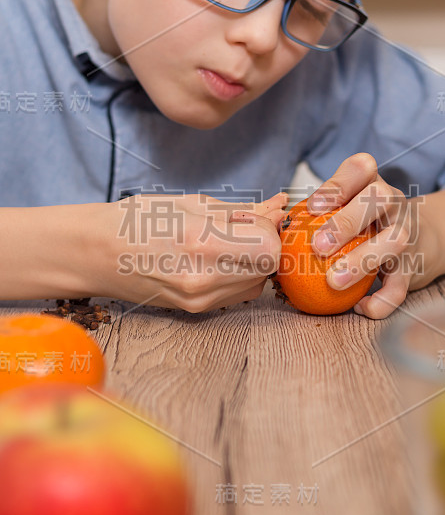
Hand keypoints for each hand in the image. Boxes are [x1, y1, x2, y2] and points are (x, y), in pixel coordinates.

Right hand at [98, 191, 289, 312]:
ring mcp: (201, 300)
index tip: (251, 217)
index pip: (270, 246)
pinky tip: (214, 259)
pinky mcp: (197, 310)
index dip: (268, 228)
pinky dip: (238, 275)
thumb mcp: (191, 203)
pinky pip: (239, 293)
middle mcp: (204, 279)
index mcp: (201, 243)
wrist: (95, 254)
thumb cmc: (137, 220)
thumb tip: (280, 209)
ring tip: (222, 243)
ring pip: (258, 282)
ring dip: (252, 260)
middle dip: (263, 243)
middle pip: (268, 266)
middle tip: (239, 227)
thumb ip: (241, 211)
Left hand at [307, 153, 439, 318]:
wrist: (422, 240)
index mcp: (372, 183)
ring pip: (395, 241)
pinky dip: (381, 301)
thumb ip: (318, 214)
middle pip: (380, 198)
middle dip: (348, 221)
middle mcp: (394, 202)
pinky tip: (359, 307)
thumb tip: (273, 233)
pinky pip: (401, 286)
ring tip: (333, 281)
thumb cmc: (367, 222)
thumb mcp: (349, 207)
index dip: (337, 185)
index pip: (361, 167)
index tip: (312, 207)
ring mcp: (408, 232)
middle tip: (318, 246)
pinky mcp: (416, 266)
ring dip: (362, 260)